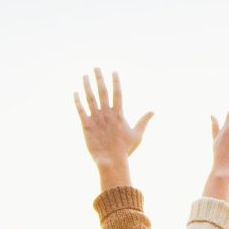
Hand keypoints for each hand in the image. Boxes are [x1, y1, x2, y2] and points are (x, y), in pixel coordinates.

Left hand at [75, 68, 152, 191]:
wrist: (112, 161)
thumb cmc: (125, 149)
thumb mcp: (137, 134)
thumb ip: (144, 121)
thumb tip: (153, 111)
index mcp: (118, 114)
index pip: (117, 93)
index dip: (116, 81)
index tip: (113, 71)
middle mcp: (107, 113)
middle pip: (102, 91)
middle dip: (99, 78)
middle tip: (96, 67)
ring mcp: (96, 119)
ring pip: (90, 98)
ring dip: (87, 85)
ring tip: (84, 76)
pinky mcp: (86, 126)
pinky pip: (80, 110)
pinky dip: (77, 101)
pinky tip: (74, 92)